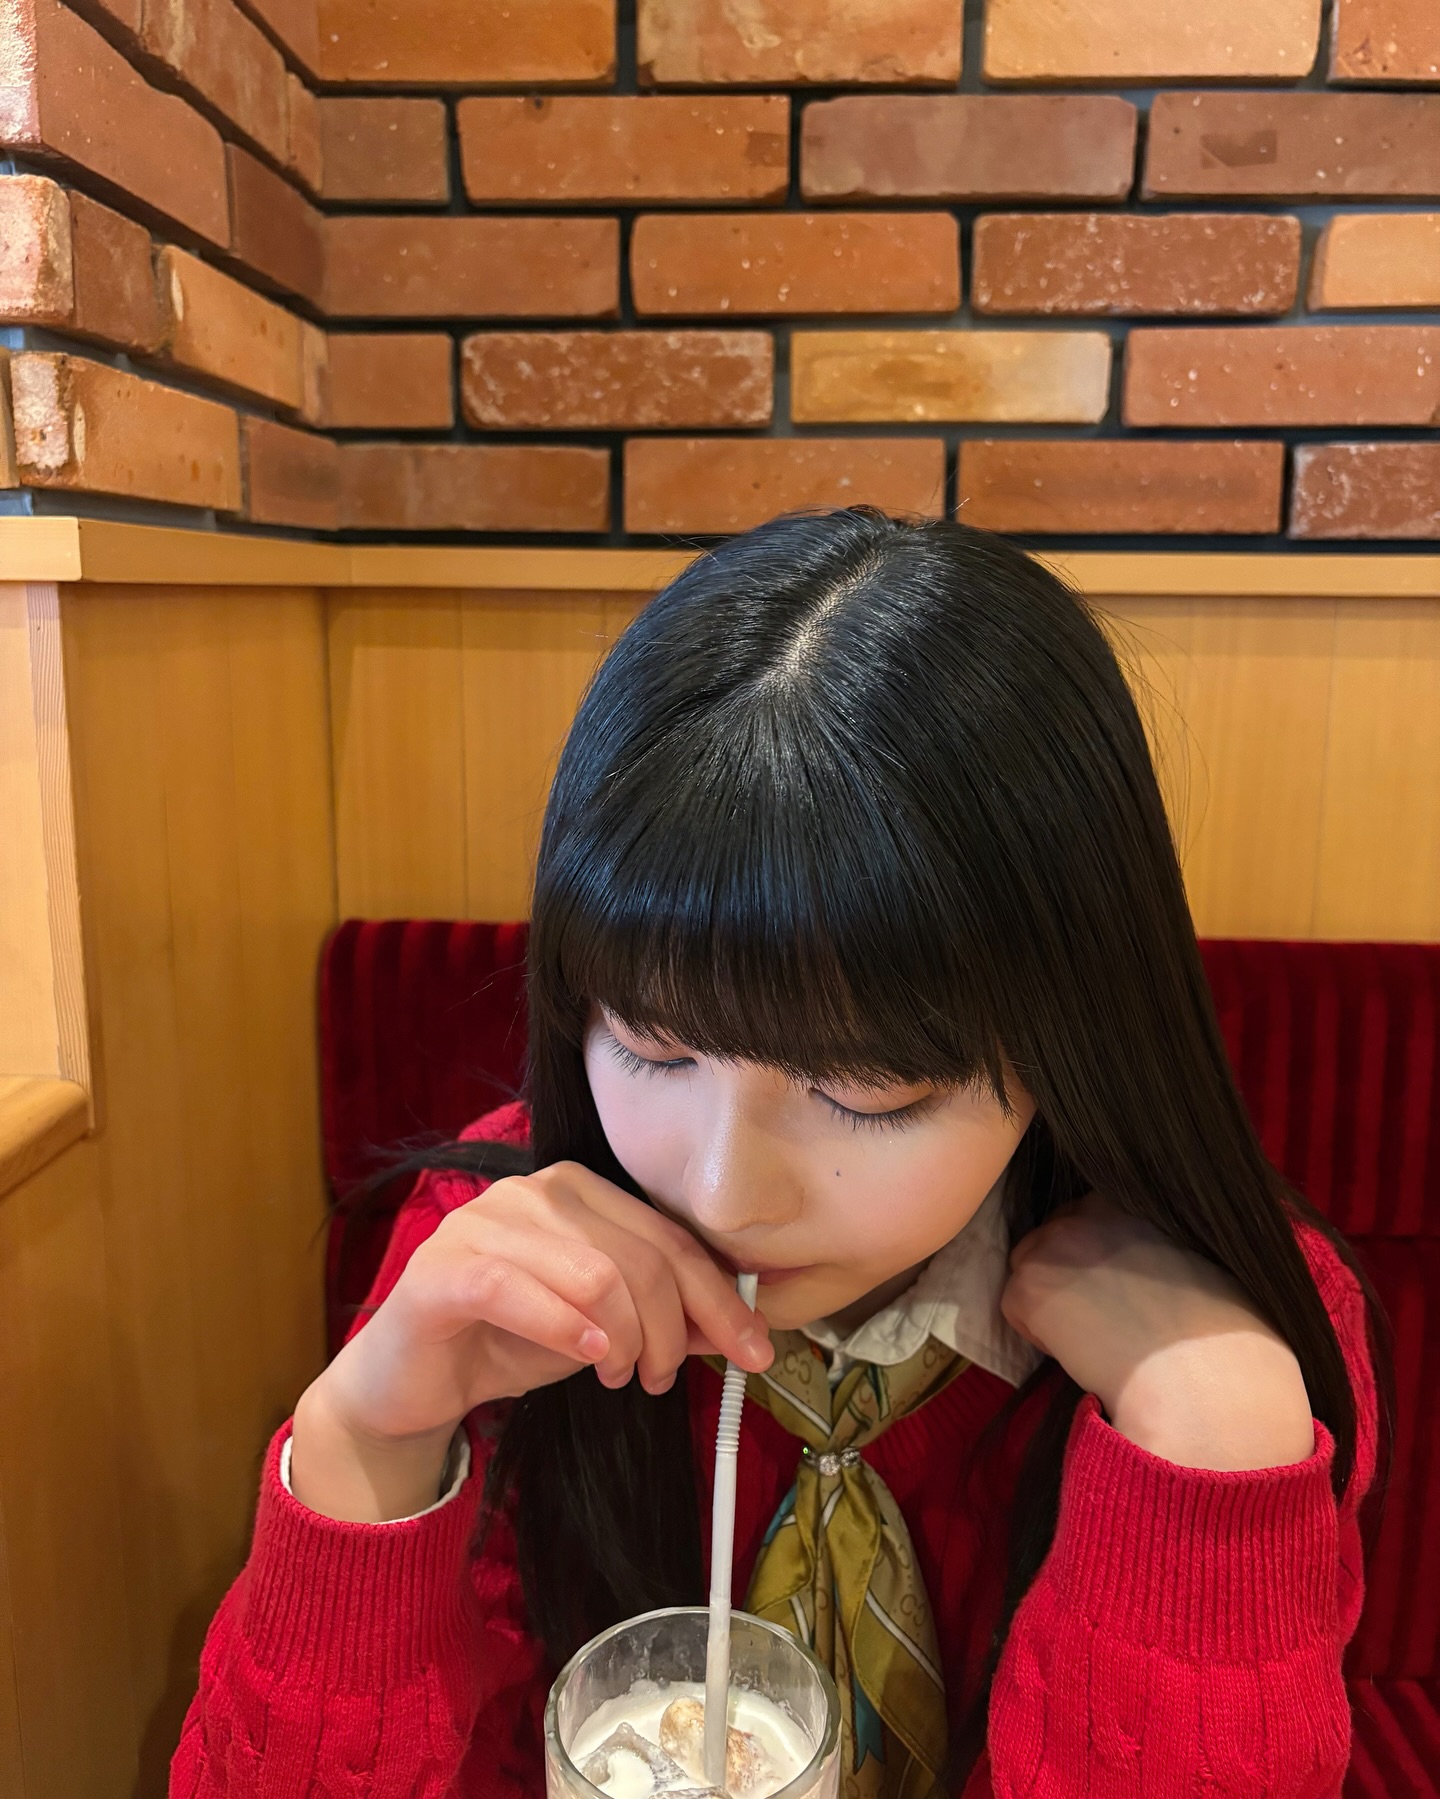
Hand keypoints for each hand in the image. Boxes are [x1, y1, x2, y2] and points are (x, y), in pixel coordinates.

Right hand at [290, 1160, 772, 1519]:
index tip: (755, 1349)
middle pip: (639, 1255)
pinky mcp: (440, 1270)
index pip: (667, 1236)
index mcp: (575, 1190)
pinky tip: (589, 1355)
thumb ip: (662, 1319)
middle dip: (670, 1328)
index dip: (718, 1295)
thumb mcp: (601, 1331)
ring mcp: (480, 1223)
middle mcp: (530, 1192)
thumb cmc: (506, 1342)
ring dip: (623, 1337)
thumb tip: (740, 1329)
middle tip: (661, 1378)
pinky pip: (516, 1288)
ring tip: (617, 1375)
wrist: (408, 1382)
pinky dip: (565, 1327)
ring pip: (591, 1272)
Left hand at [1001, 1192, 1314, 1470]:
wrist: (1205, 1382)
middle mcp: (1086, 1208)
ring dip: (1051, 1298)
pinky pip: (1015, 1309)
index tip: (1120, 1286)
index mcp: (1132, 1198)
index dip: (1102, 1254)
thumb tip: (1152, 1257)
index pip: (1093, 1214)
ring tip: (1095, 1336)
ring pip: (1031, 1268)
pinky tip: (1080, 1353)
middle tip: (1103, 1315)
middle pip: (1057, 1235)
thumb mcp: (1208, 1257)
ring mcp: (1052, 1243)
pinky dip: (1038, 1334)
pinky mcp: (1027, 1286)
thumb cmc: (1227, 1333)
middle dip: (1071, 1270)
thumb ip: (1167, 1241)